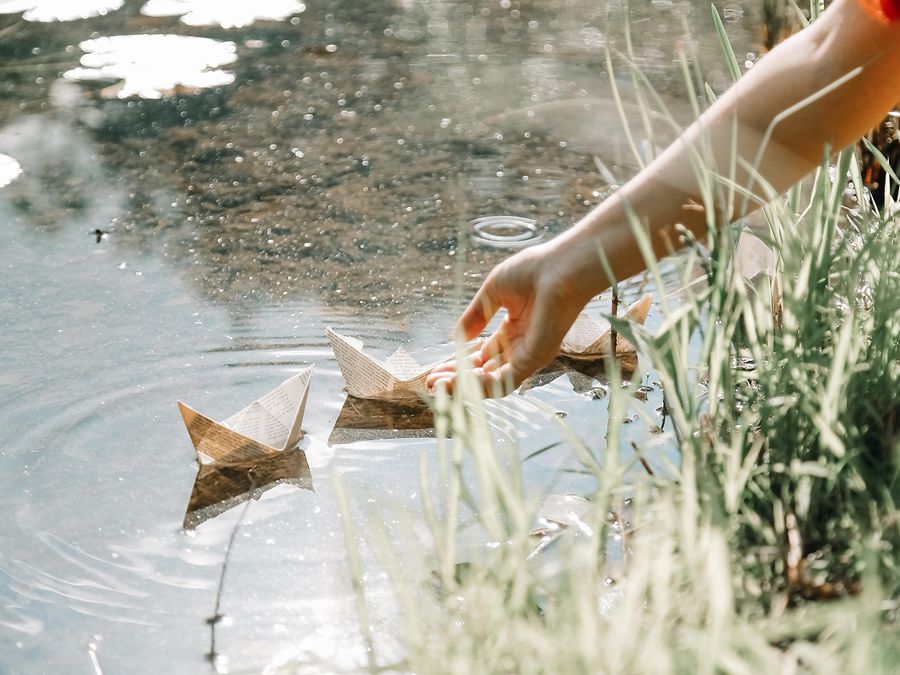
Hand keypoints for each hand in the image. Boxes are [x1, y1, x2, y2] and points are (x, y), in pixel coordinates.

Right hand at [427, 239, 596, 395]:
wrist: (560, 267)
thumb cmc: (534, 270)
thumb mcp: (493, 292)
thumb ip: (475, 316)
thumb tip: (456, 338)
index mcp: (513, 329)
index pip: (482, 356)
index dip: (458, 364)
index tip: (436, 369)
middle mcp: (520, 346)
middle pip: (484, 373)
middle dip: (457, 379)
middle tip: (431, 382)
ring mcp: (528, 355)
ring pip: (492, 383)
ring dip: (464, 387)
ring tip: (438, 386)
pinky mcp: (534, 359)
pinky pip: (505, 382)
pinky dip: (481, 386)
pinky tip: (458, 382)